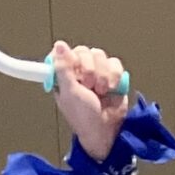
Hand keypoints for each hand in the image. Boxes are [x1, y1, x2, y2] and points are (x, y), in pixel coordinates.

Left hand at [50, 42, 131, 161]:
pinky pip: (115, 63)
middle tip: (88, 86)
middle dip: (89, 69)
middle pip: (84, 51)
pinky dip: (114, 76)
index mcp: (64, 73)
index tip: (74, 70)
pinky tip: (111, 88)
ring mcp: (97, 72)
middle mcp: (80, 70)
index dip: (70, 58)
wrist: (105, 129)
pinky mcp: (113, 76)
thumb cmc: (83, 116)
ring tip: (100, 91)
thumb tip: (59, 45)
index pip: (64, 52)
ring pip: (100, 55)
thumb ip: (63, 68)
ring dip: (102, 75)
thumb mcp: (69, 92)